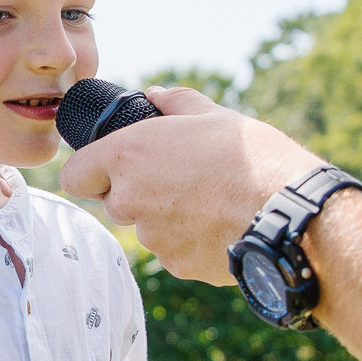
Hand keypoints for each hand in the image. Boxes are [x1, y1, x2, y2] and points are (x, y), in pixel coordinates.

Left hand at [57, 88, 320, 281]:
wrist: (287, 211)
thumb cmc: (252, 156)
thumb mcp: (213, 114)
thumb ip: (175, 103)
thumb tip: (155, 96)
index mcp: (127, 156)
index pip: (74, 176)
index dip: (89, 173)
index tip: (109, 169)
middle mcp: (130, 200)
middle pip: (113, 203)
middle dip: (136, 193)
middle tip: (176, 179)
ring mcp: (152, 238)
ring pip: (146, 228)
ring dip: (165, 217)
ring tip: (207, 200)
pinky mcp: (177, 265)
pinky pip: (173, 251)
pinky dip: (188, 241)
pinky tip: (219, 225)